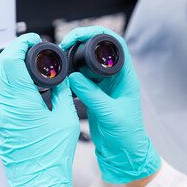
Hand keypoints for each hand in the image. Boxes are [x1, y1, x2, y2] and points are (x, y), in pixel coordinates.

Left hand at [0, 33, 79, 186]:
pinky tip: (12, 79)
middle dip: (13, 50)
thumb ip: (63, 93)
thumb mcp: (65, 119)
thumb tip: (61, 79)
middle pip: (0, 66)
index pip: (12, 61)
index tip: (31, 39)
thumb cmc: (52, 156)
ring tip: (20, 59)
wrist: (38, 181)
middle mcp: (4, 106)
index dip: (21, 44)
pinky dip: (1, 79)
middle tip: (28, 47)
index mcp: (21, 101)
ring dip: (5, 64)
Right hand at [60, 26, 160, 183]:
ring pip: (88, 65)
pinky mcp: (94, 94)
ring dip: (74, 60)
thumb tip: (73, 77)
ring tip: (61, 60)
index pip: (115, 45)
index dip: (97, 35)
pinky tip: (64, 79)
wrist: (122, 151)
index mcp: (125, 76)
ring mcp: (104, 86)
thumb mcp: (109, 113)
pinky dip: (72, 76)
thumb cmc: (126, 134)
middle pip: (98, 51)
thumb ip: (91, 94)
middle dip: (80, 43)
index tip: (78, 36)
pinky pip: (82, 79)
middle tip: (64, 45)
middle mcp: (115, 77)